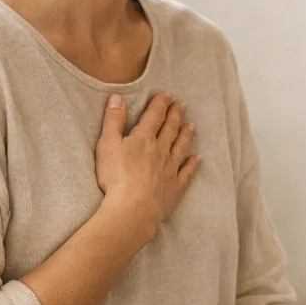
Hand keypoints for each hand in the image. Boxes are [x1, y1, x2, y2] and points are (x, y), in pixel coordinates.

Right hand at [95, 91, 199, 243]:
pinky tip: (198, 159)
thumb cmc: (116, 177)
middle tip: (182, 105)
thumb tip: (117, 98)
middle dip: (176, 115)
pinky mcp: (174, 188)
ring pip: (181, 147)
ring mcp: (170, 169)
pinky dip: (193, 165)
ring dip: (186, 135)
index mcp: (144, 139)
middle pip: (170, 129)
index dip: (160, 104)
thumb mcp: (107, 144)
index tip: (167, 95)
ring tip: (192, 126)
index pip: (154, 116)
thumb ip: (113, 120)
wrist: (132, 209)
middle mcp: (161, 151)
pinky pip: (186, 173)